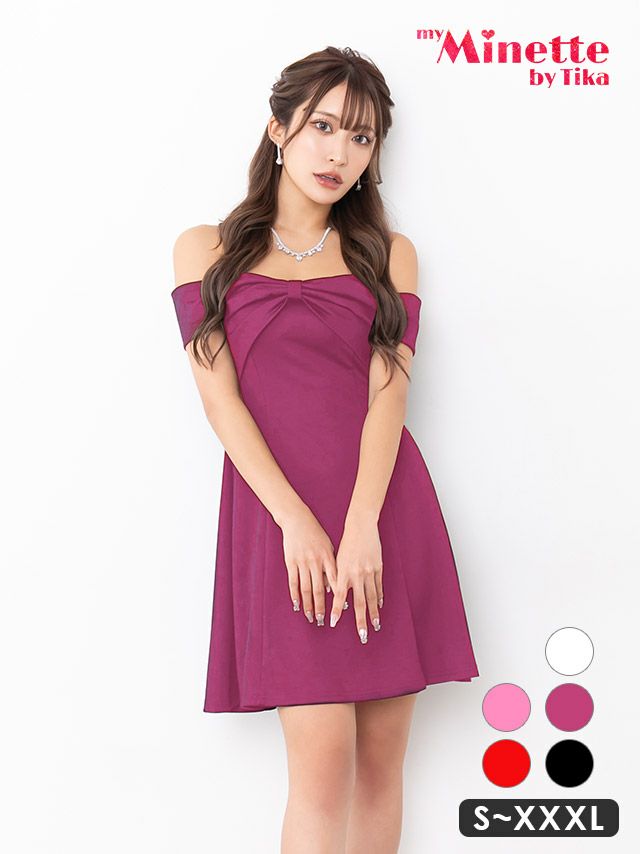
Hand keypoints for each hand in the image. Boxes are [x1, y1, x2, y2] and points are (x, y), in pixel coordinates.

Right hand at [280, 504, 337, 625]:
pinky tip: (297, 605)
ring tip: (310, 617)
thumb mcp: (328, 547)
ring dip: (308, 604)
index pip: (335, 581)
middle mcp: (316, 561)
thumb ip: (332, 566)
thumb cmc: (316, 534)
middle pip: (319, 589)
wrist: (298, 520)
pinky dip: (294, 595)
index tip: (339, 611)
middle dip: (321, 606)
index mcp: (328, 557)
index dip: (337, 597)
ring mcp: (302, 562)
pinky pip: (293, 582)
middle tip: (321, 621)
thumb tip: (333, 588)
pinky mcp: (291, 562)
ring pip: (305, 588)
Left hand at [329, 512, 383, 642]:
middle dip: (360, 621)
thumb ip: (337, 578)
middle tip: (362, 636)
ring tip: (375, 626)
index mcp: (343, 571)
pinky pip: (379, 587)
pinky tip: (379, 607)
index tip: (333, 624)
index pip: (339, 596)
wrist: (361, 526)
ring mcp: (369, 571)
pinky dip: (379, 598)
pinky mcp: (378, 568)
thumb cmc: (346, 543)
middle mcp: (356, 574)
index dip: (336, 611)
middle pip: (359, 602)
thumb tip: (338, 597)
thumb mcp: (338, 559)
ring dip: (373, 614)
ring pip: (372, 597)